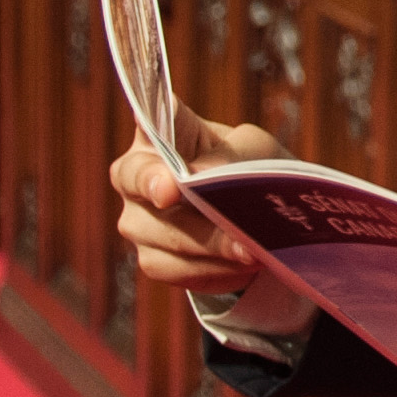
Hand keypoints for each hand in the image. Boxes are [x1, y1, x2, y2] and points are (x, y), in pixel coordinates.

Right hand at [110, 104, 295, 316]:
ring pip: (161, 236)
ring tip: (251, 250)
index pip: (146, 126)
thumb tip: (200, 174)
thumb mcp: (256, 150)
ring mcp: (138, 219)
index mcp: (160, 134)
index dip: (154, 145)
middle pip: (142, 187)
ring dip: (210, 246)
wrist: (260, 214)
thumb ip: (231, 156)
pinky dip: (214, 269)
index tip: (170, 182)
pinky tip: (242, 265)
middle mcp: (136, 174)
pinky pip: (176, 269)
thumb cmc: (250, 167)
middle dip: (183, 207)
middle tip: (221, 219)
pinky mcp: (153, 259)